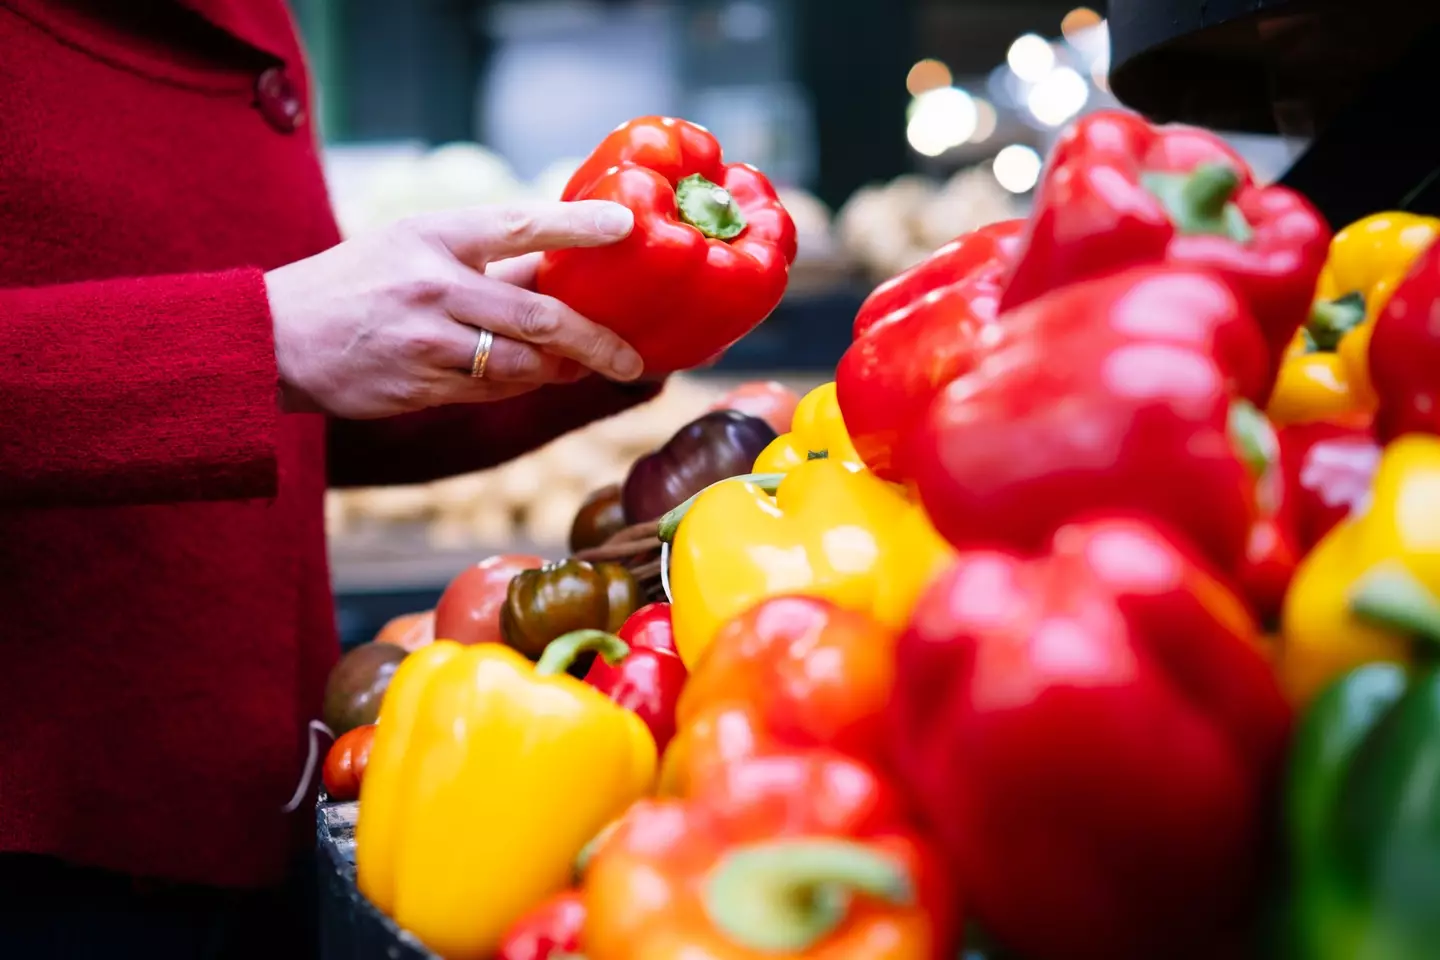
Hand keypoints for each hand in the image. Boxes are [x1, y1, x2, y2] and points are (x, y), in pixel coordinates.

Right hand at [266, 200, 643, 418]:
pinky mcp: (420, 386)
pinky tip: (530, 377)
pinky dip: (520, 384)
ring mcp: (426, 341)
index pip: (519, 224)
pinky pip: (492, 390)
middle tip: (631, 356)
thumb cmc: (354, 283)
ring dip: (560, 369)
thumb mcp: (408, 245)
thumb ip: (479, 256)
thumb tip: (558, 268)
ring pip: (523, 364)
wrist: (275, 338)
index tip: (625, 228)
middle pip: (540, 317)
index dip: (578, 227)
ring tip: (580, 365)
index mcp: (433, 234)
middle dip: (596, 342)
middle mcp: (433, 284)